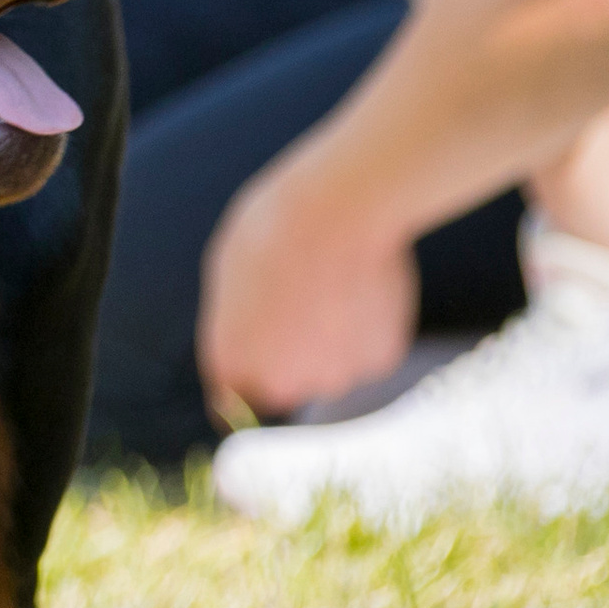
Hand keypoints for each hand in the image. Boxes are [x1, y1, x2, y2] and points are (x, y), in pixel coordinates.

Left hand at [198, 149, 418, 422]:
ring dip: (333, 337)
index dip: (249, 368)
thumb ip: (236, 324)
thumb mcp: (229, 272)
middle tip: (304, 296)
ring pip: (332, 365)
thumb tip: (254, 340)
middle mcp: (281, 385)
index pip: (233, 399)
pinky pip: (369, 349)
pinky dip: (369, 326)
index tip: (264, 343)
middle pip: (287, 382)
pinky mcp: (379, 362)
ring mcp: (334, 378)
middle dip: (293, 351)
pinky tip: (364, 284)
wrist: (340, 208)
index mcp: (232, 365)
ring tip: (336, 281)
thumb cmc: (276, 225)